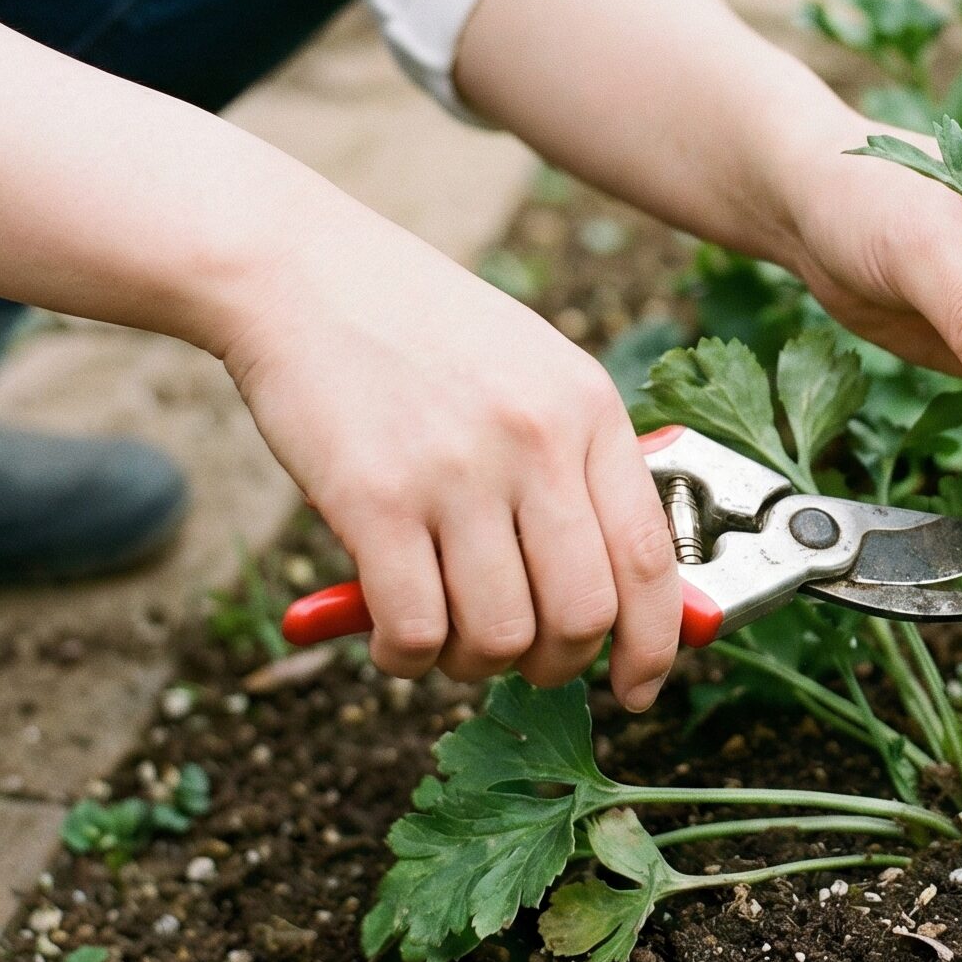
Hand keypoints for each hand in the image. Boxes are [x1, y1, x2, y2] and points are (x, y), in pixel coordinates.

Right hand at [217, 209, 678, 698]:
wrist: (306, 274)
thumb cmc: (421, 331)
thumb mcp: (534, 371)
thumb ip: (578, 463)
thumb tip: (617, 585)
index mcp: (588, 408)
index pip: (653, 556)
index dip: (655, 642)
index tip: (639, 687)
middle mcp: (537, 440)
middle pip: (585, 613)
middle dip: (559, 665)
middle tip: (522, 659)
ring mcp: (459, 471)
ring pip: (502, 636)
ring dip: (475, 664)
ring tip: (448, 634)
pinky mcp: (375, 500)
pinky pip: (416, 630)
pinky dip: (407, 656)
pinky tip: (392, 632)